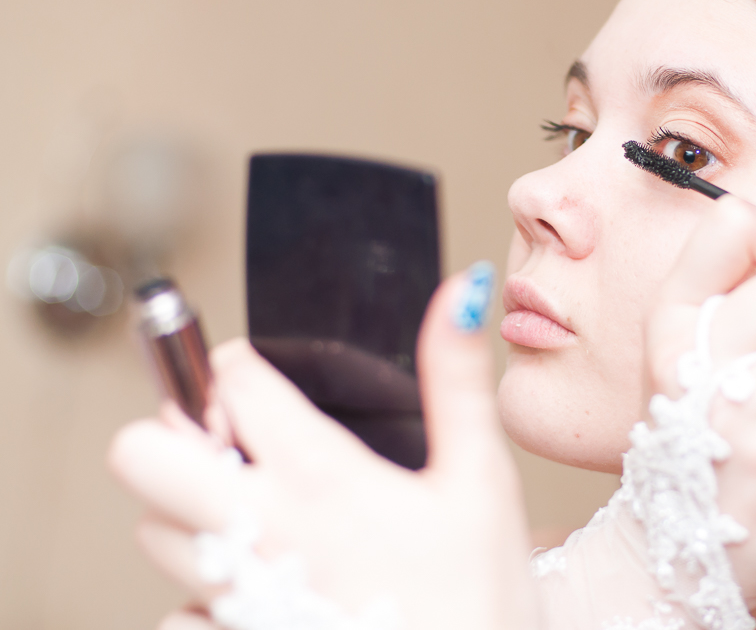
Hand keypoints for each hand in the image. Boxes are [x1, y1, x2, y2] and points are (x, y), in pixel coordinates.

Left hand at [109, 266, 538, 629]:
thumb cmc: (479, 600)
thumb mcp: (480, 478)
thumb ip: (458, 380)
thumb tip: (463, 293)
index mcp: (320, 477)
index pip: (227, 378)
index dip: (239, 366)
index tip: (262, 381)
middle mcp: (259, 533)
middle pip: (141, 454)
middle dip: (177, 435)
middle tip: (237, 449)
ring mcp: (234, 595)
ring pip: (154, 529)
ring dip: (192, 511)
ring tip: (265, 521)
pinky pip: (174, 609)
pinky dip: (204, 593)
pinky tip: (267, 590)